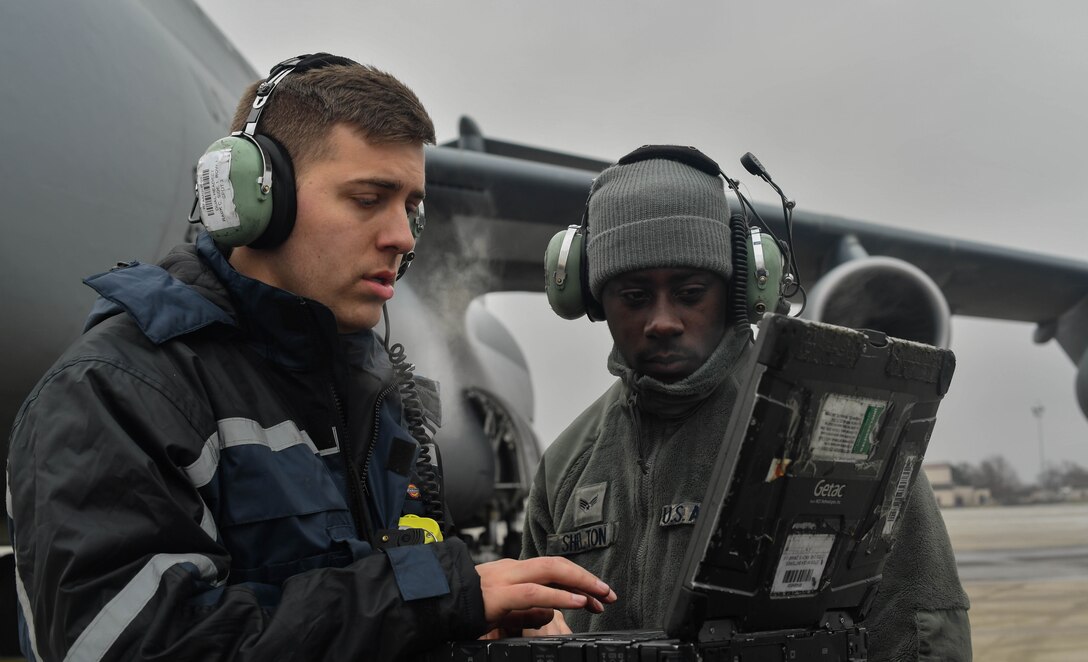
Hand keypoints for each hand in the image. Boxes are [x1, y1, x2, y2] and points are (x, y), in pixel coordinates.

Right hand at [475, 557, 615, 634]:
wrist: (430, 604)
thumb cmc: (463, 608)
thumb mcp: (503, 611)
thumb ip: (526, 611)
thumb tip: (550, 614)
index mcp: (512, 572)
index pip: (552, 569)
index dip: (578, 579)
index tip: (598, 595)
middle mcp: (511, 569)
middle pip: (557, 564)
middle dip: (586, 576)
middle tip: (609, 593)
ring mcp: (505, 579)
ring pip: (550, 571)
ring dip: (580, 582)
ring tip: (601, 595)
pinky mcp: (498, 595)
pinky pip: (534, 592)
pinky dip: (559, 596)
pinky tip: (577, 601)